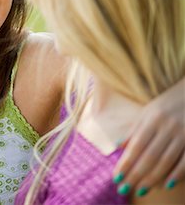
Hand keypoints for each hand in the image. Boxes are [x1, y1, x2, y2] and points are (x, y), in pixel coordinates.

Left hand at [113, 78, 184, 195]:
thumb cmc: (167, 104)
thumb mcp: (148, 110)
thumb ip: (135, 128)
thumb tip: (118, 146)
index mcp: (152, 117)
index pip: (136, 144)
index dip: (126, 162)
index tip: (116, 177)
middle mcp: (167, 126)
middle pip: (149, 155)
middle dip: (135, 174)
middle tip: (124, 188)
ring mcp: (183, 134)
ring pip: (166, 161)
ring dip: (152, 178)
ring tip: (140, 189)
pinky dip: (176, 174)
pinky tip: (166, 184)